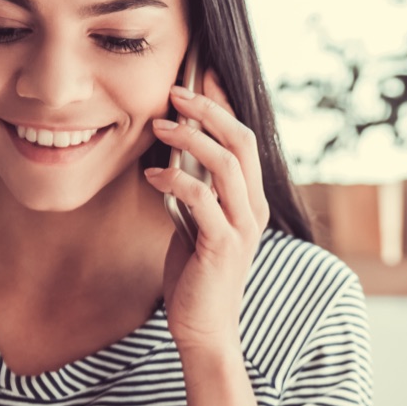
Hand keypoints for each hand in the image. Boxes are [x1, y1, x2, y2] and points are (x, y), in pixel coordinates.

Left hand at [144, 70, 269, 352]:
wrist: (205, 331)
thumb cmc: (195, 277)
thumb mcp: (195, 224)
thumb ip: (194, 192)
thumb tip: (172, 156)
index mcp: (250, 200)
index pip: (245, 139)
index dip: (224, 104)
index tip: (200, 75)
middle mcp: (253, 208)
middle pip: (242, 141)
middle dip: (209, 110)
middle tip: (176, 92)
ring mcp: (242, 227)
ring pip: (226, 164)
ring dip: (190, 139)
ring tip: (159, 128)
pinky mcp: (224, 246)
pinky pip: (203, 199)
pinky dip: (176, 182)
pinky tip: (152, 177)